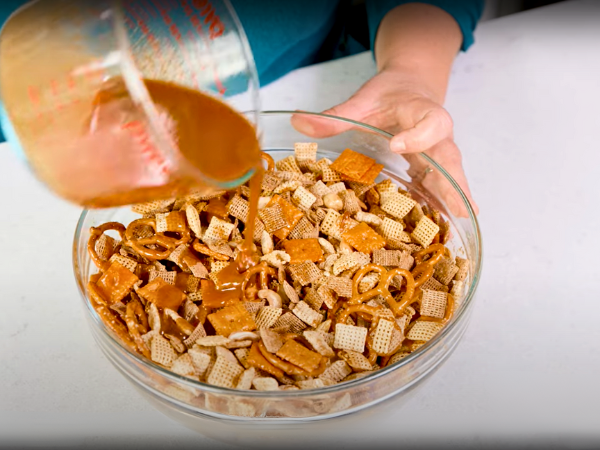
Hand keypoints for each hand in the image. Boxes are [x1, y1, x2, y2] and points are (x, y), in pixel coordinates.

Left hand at [291, 68, 478, 215]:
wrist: (410, 87)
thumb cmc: (390, 94)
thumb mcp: (363, 100)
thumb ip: (336, 115)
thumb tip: (297, 122)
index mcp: (421, 111)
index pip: (430, 121)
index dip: (417, 135)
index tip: (397, 146)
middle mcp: (437, 135)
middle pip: (450, 157)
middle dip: (452, 182)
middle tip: (457, 207)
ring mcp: (437, 153)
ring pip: (450, 176)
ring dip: (452, 200)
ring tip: (455, 225)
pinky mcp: (432, 167)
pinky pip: (440, 185)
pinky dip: (441, 205)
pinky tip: (440, 227)